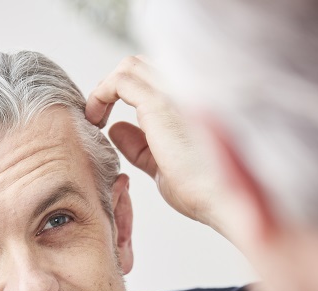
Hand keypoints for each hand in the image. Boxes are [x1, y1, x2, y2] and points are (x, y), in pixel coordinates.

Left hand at [86, 56, 222, 231]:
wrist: (222, 199)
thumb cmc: (201, 190)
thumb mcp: (162, 164)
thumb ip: (140, 146)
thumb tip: (116, 129)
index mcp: (191, 100)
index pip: (152, 78)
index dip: (126, 93)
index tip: (108, 119)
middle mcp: (185, 88)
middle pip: (140, 66)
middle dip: (113, 86)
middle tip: (99, 117)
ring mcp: (175, 91)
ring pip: (129, 66)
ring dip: (105, 88)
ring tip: (95, 118)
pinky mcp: (160, 102)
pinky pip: (120, 81)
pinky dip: (101, 95)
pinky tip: (95, 120)